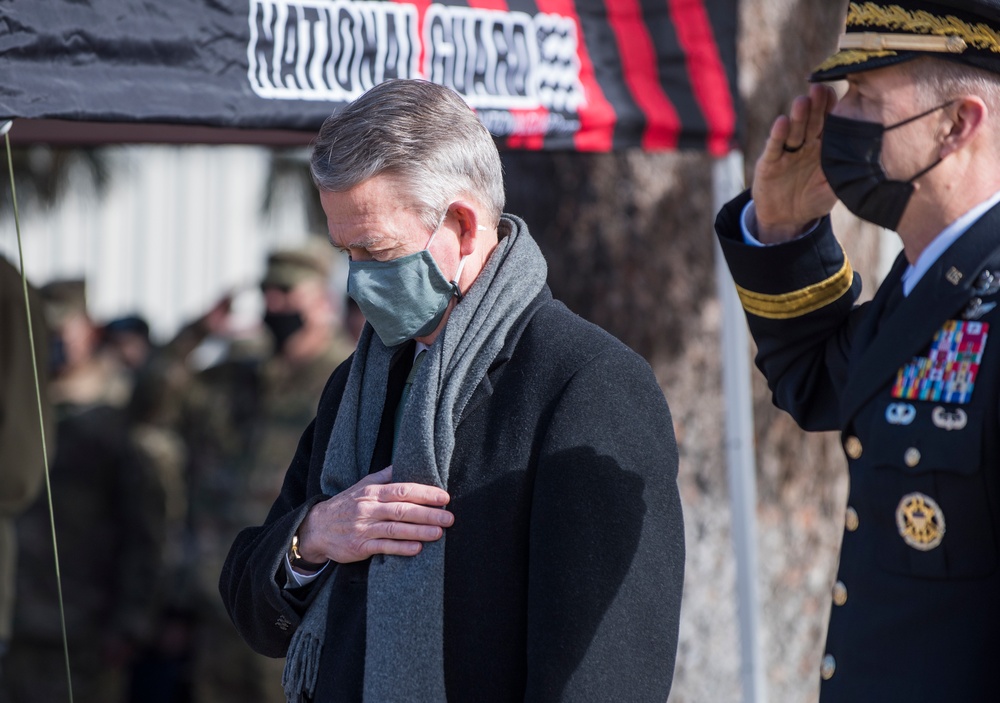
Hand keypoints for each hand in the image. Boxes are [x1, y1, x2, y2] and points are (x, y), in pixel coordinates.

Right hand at [295, 466, 452, 563]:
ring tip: (439, 533)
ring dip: (419, 531)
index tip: (444, 497)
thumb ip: (384, 476)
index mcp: (372, 492)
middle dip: (428, 513)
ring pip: (396, 529)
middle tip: (449, 517)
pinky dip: (401, 548)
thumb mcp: (362, 486)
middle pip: (402, 510)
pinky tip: (417, 548)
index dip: (424, 493)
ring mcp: (364, 528)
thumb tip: (404, 462)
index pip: (402, 490)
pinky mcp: (359, 547)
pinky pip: (384, 547)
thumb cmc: (345, 505)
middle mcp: (368, 509)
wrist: (316, 528)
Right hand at [752, 83, 839, 242]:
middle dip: (816, 105)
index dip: (833, 109)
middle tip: (821, 88)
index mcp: (824, 147)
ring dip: (798, 116)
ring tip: (803, 101)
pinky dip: (778, 135)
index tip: (841, 94)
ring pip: (794, 130)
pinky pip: (774, 147)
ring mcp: (787, 152)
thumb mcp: (833, 189)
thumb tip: (864, 160)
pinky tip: (781, 122)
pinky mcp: (769, 163)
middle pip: (812, 121)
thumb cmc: (814, 200)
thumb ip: (843, 173)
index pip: (830, 123)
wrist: (786, 219)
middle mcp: (805, 145)